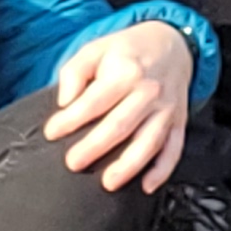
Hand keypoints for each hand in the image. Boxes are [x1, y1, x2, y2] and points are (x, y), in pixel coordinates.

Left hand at [43, 19, 196, 193]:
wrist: (172, 44)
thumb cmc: (127, 50)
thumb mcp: (95, 49)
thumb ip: (74, 73)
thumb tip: (65, 102)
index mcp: (125, 72)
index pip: (94, 101)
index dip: (71, 119)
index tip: (51, 133)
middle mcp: (148, 93)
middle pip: (120, 125)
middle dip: (95, 147)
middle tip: (73, 163)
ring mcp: (167, 110)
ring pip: (148, 142)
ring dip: (129, 166)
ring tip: (108, 183)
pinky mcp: (179, 122)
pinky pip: (173, 149)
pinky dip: (162, 171)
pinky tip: (146, 187)